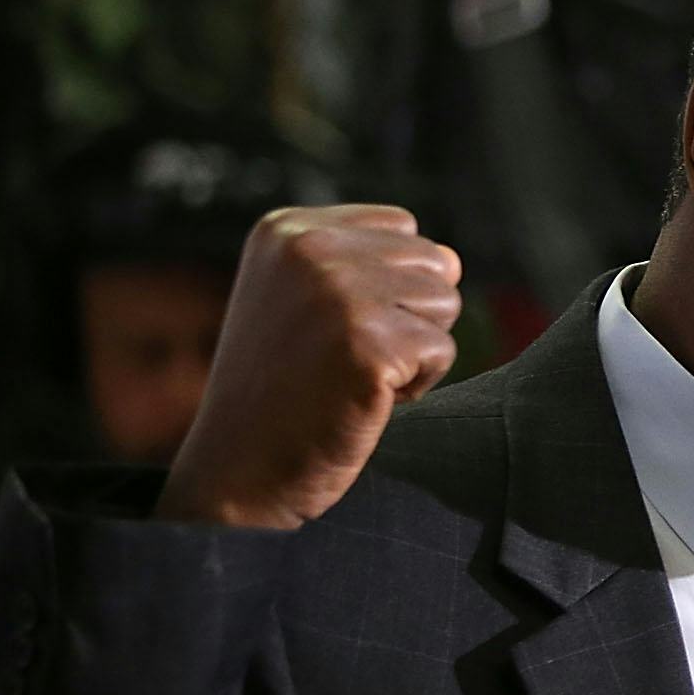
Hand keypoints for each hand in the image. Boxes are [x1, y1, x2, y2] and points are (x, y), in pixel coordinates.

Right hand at [155, 205, 463, 530]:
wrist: (240, 467)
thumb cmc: (282, 387)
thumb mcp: (304, 300)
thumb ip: (372, 264)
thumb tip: (453, 260)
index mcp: (288, 229)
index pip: (401, 227)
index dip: (389, 284)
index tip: (334, 324)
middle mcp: (310, 249)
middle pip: (433, 262)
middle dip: (410, 316)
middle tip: (345, 356)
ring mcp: (338, 294)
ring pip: (446, 303)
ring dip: (415, 350)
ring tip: (352, 374)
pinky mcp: (367, 344)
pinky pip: (441, 351)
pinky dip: (415, 385)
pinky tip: (360, 399)